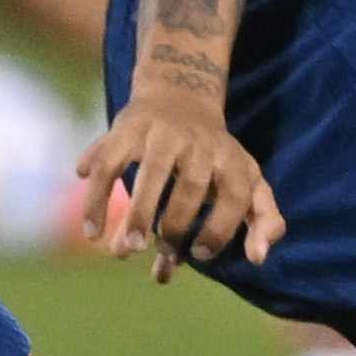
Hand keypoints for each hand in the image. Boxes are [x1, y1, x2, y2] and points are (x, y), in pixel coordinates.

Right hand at [71, 86, 281, 281]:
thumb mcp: (249, 179)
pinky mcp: (127, 130)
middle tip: (162, 252)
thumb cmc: (216, 156)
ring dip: (138, 213)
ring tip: (124, 251)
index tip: (200, 254)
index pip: (236, 194)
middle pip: (192, 185)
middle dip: (176, 224)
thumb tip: (258, 259)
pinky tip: (92, 231)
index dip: (222, 227)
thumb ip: (264, 219)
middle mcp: (200, 143)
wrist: (179, 96)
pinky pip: (109, 165)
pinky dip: (97, 198)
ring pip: (151, 172)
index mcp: (232, 159)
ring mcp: (162, 134)